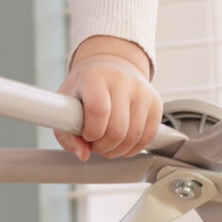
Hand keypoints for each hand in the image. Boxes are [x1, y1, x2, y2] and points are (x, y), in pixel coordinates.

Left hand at [52, 35, 161, 161]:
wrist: (109, 68)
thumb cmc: (85, 87)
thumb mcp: (66, 104)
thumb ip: (66, 134)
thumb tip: (82, 154)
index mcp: (95, 77)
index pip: (98, 111)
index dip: (91, 132)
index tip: (86, 135)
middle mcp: (121, 81)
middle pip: (117, 129)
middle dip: (103, 147)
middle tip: (96, 144)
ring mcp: (142, 91)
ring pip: (133, 137)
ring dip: (118, 150)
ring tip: (107, 144)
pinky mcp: (155, 102)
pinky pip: (148, 136)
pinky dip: (134, 148)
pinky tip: (122, 143)